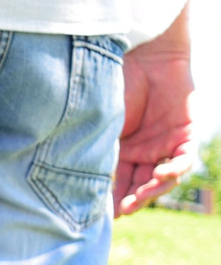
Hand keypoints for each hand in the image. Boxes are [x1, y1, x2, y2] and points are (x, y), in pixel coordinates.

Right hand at [114, 34, 194, 216]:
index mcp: (122, 150)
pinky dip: (173, 170)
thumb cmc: (115, 80)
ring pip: (163, 178)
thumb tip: (79, 182)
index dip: (111, 199)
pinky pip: (184, 160)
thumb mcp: (102, 123)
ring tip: (138, 200)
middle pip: (140, 185)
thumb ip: (98, 149)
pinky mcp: (186, 133)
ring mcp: (166, 144)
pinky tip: (160, 174)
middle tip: (121, 211)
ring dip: (151, 191)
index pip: (118, 182)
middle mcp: (144, 151)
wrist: (142, 50)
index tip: (100, 214)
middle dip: (132, 200)